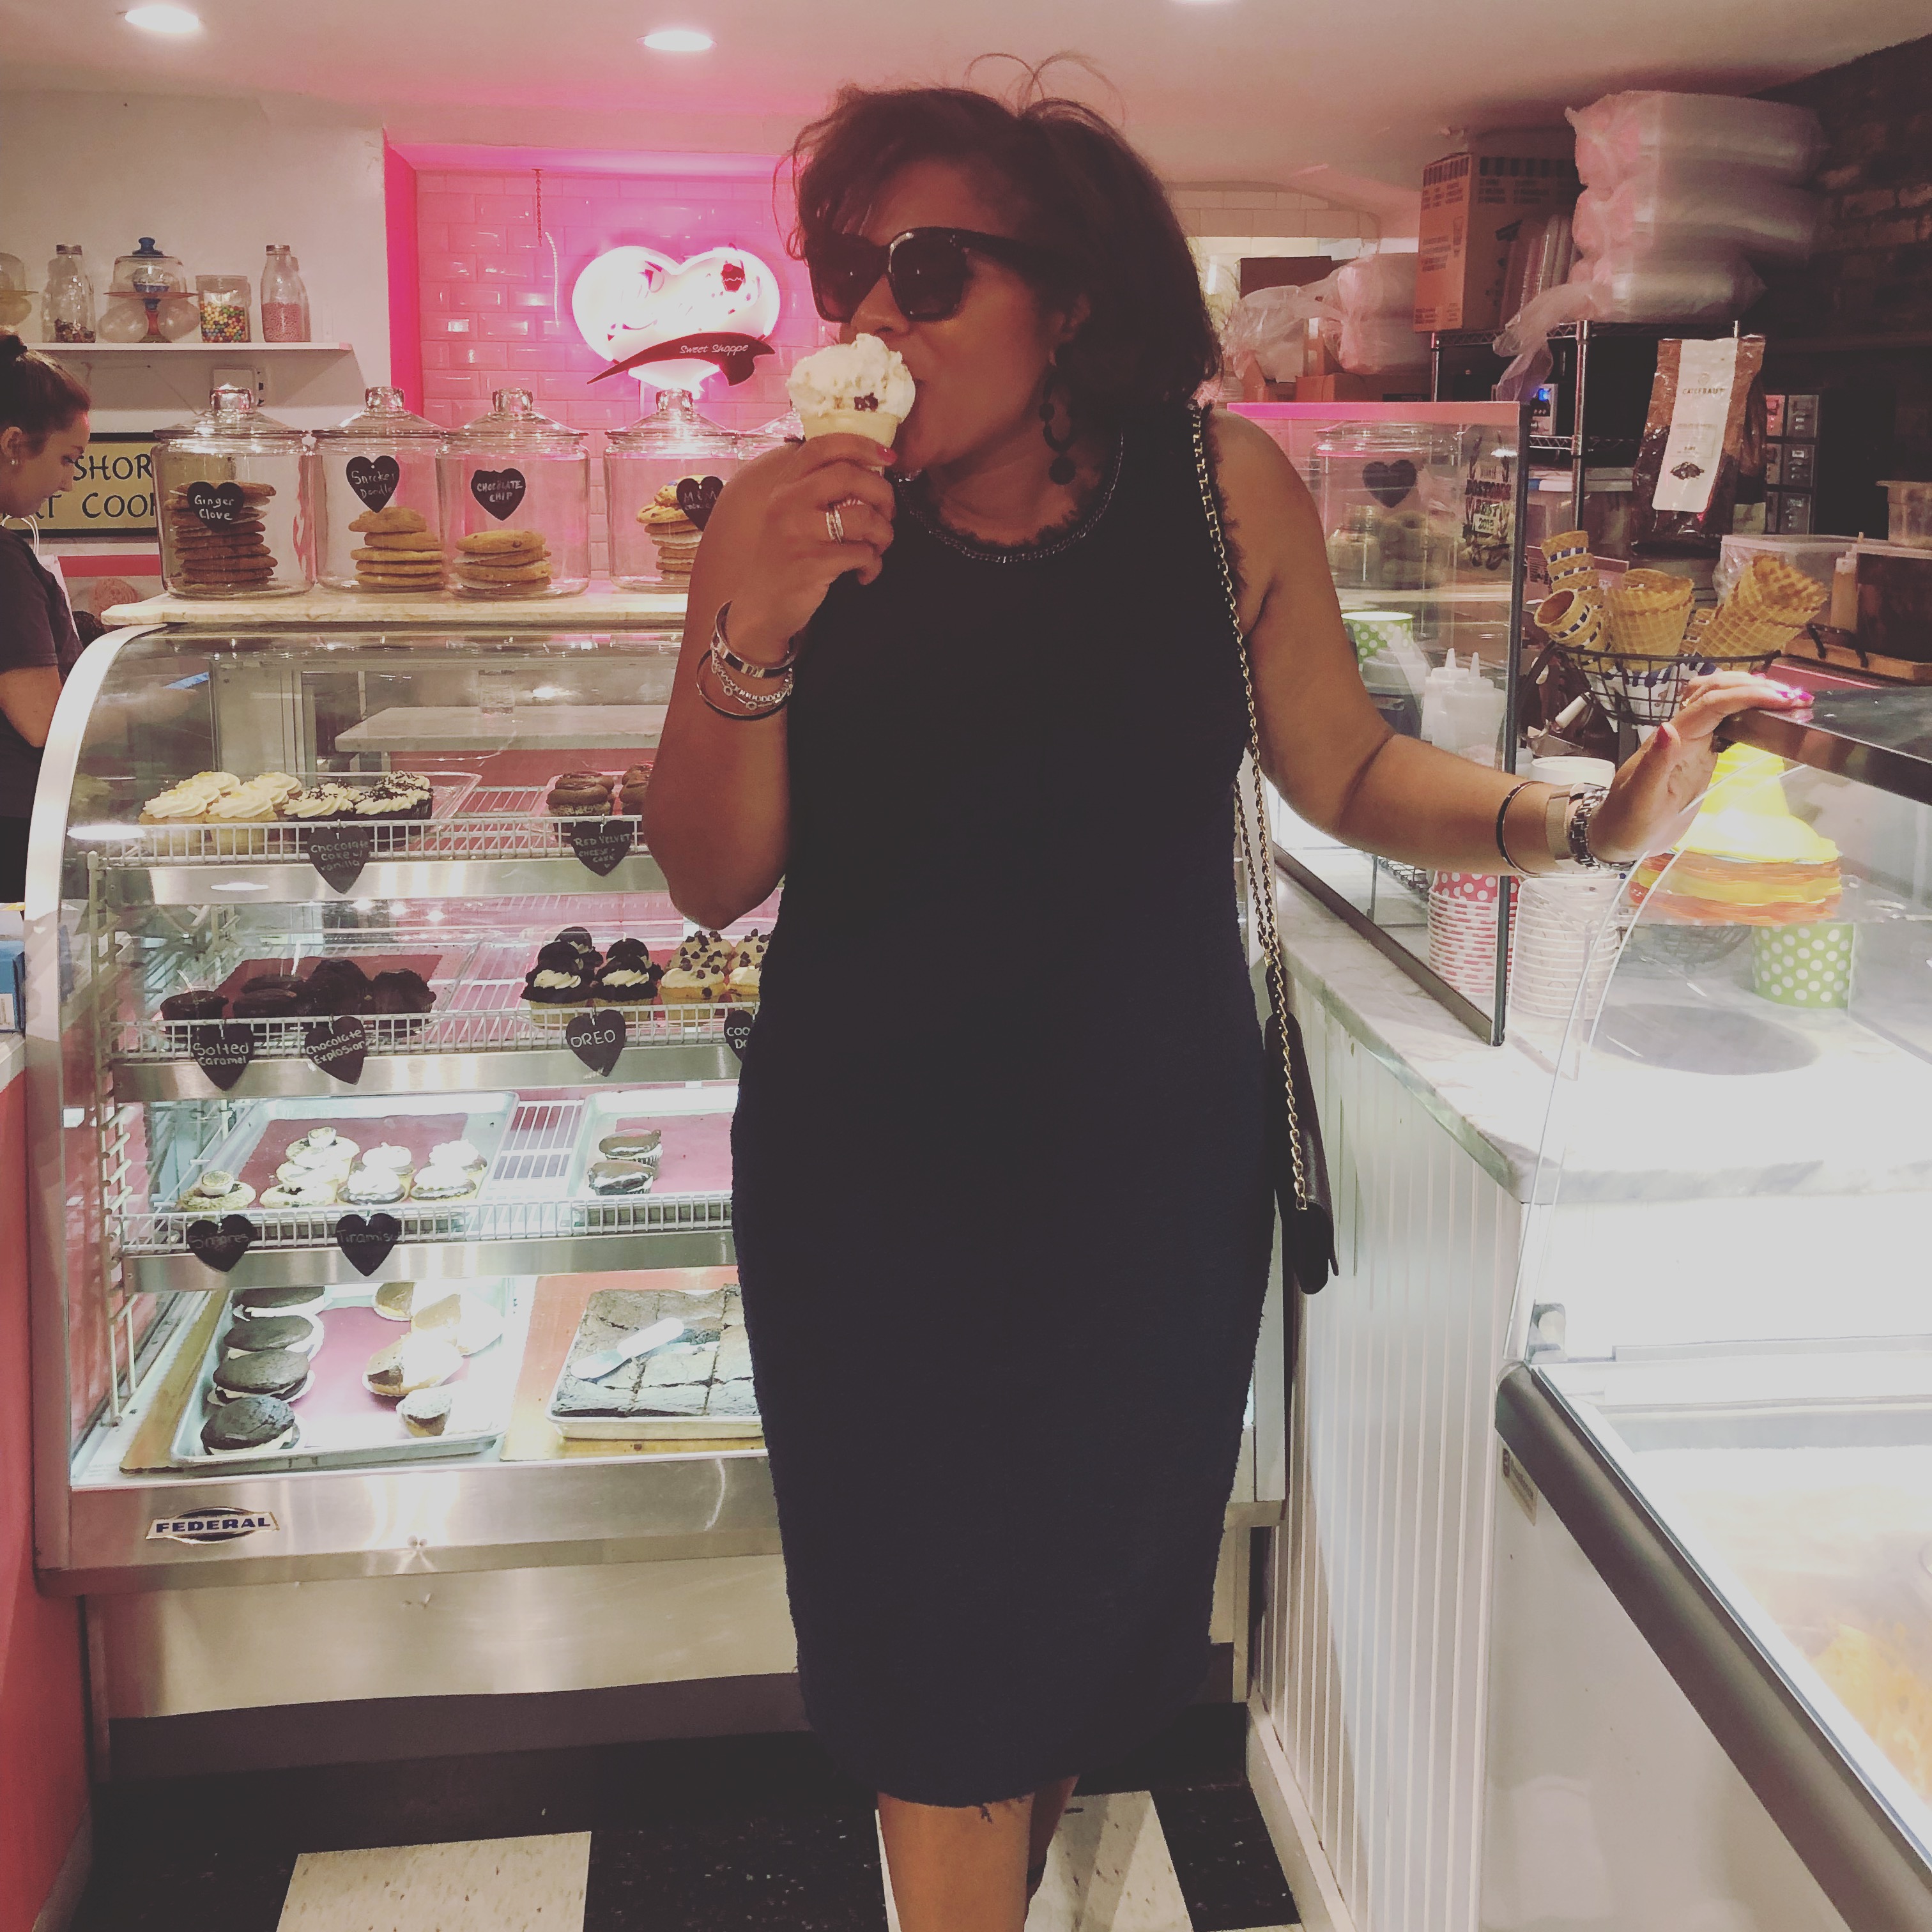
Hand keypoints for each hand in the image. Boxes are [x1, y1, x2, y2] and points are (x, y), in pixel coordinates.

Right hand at [724, 433, 896, 661]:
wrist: (760, 606)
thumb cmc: (784, 558)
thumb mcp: (790, 515)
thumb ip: (817, 490)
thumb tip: (869, 471)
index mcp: (785, 485)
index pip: (824, 445)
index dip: (862, 445)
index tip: (887, 457)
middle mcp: (788, 502)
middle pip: (849, 476)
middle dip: (883, 493)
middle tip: (888, 513)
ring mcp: (798, 533)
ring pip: (862, 517)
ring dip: (883, 533)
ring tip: (878, 547)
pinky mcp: (812, 564)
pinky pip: (862, 554)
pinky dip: (873, 565)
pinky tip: (864, 573)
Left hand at [1588, 670, 1812, 862]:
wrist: (1617, 836)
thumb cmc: (1628, 821)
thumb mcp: (1640, 799)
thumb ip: (1655, 764)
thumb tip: (1669, 727)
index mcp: (1670, 740)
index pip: (1711, 704)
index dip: (1746, 695)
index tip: (1782, 699)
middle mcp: (1681, 734)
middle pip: (1715, 690)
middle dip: (1753, 686)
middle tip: (1794, 697)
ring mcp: (1691, 742)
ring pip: (1718, 700)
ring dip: (1749, 692)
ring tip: (1786, 699)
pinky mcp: (1699, 755)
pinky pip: (1723, 723)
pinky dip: (1745, 713)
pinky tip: (1767, 717)